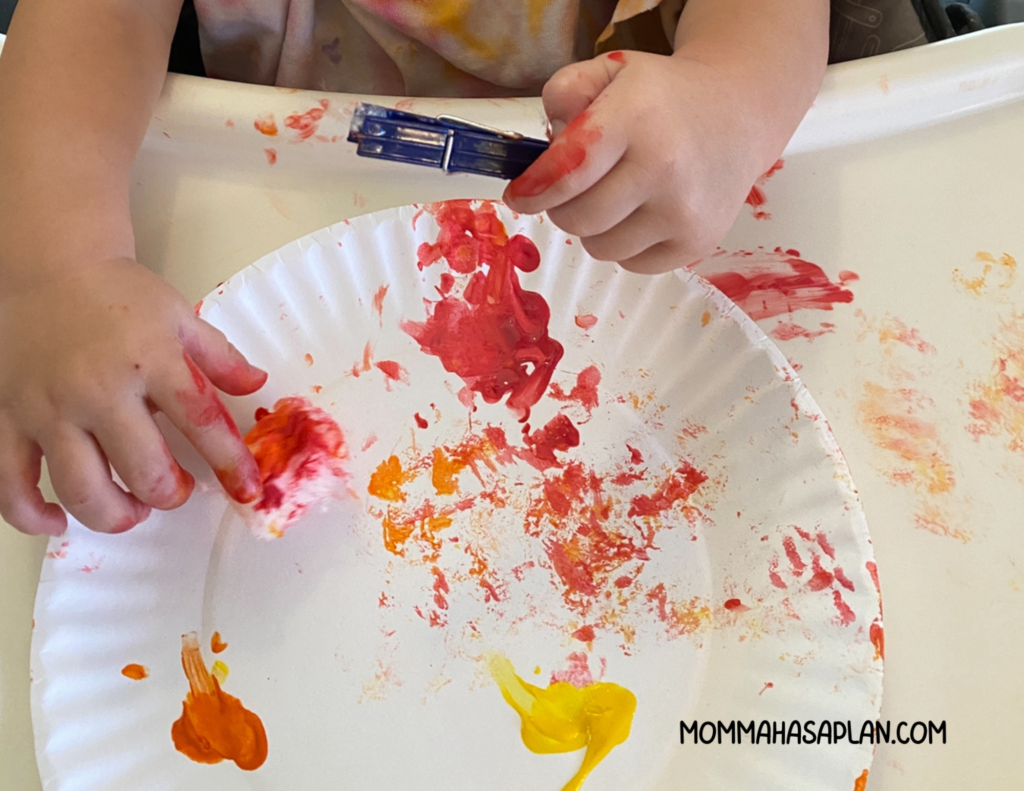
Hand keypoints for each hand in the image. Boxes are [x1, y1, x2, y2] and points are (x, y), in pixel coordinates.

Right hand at [0, 258, 266, 535]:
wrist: (49, 267)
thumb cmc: (116, 294)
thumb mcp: (179, 318)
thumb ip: (220, 358)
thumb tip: (257, 385)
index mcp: (151, 361)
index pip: (201, 423)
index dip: (229, 463)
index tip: (246, 490)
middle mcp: (98, 390)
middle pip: (144, 470)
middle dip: (169, 495)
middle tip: (174, 490)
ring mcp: (48, 408)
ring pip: (83, 489)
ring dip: (116, 514)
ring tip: (132, 508)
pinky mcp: (7, 417)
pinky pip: (12, 484)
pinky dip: (32, 515)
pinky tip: (58, 520)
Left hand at [504, 50, 771, 273]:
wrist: (739, 114)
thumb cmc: (664, 97)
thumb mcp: (611, 72)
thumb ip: (564, 92)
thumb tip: (545, 146)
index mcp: (637, 117)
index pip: (567, 170)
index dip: (533, 190)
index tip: (518, 196)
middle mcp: (665, 167)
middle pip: (577, 218)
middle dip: (561, 206)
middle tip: (570, 188)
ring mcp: (684, 211)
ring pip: (600, 248)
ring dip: (593, 228)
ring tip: (612, 197)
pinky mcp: (697, 242)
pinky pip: (632, 264)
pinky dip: (624, 245)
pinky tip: (640, 213)